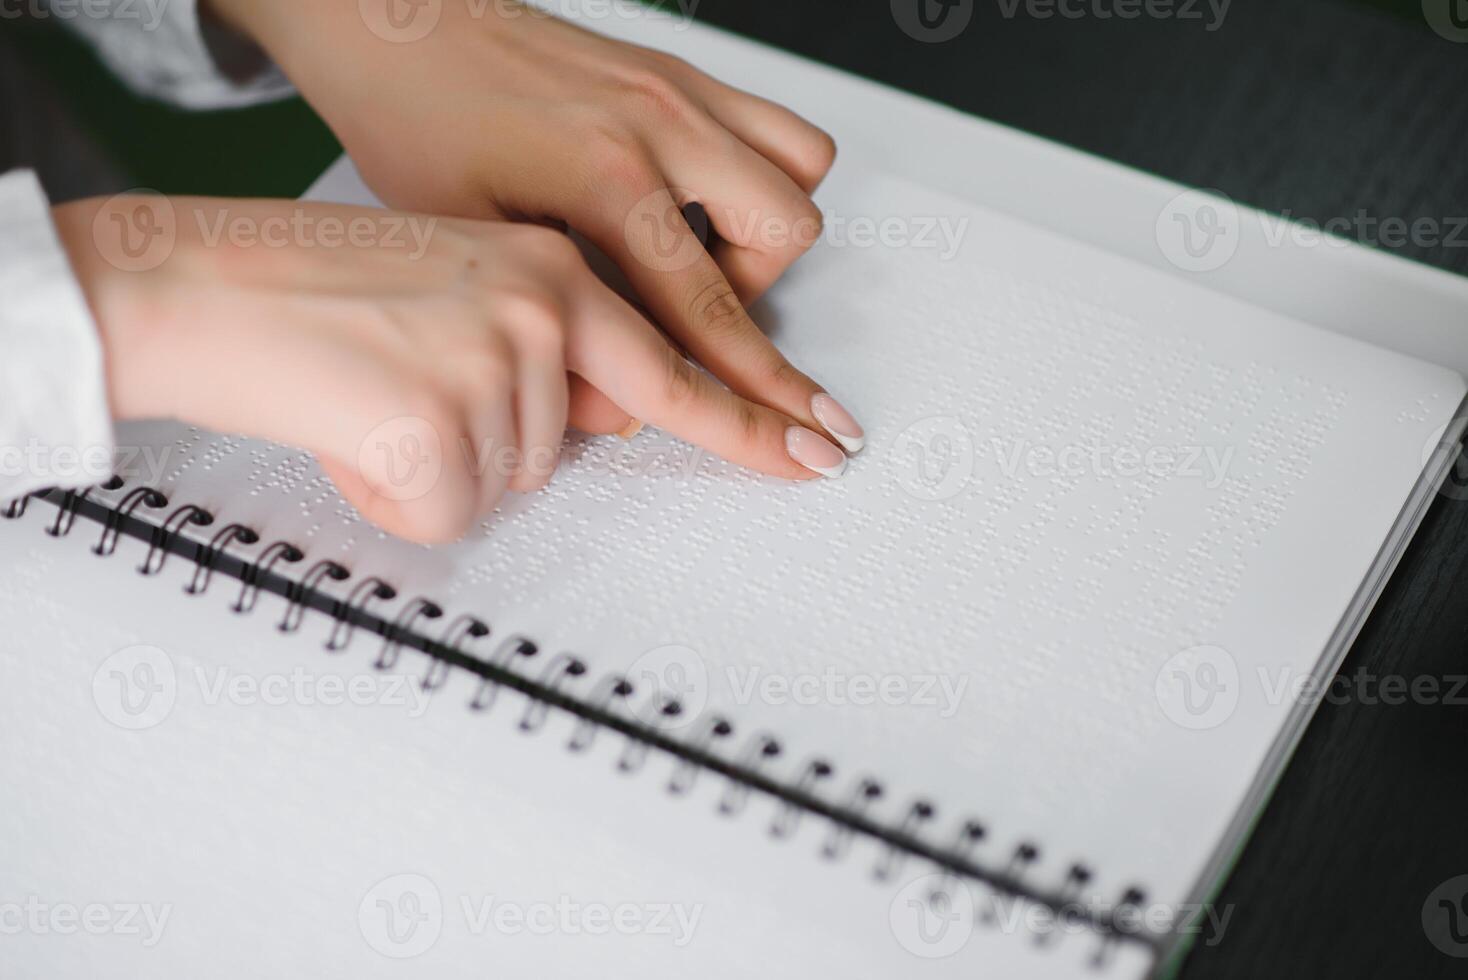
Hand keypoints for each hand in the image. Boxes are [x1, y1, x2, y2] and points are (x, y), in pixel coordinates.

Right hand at [54, 195, 851, 543]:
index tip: (819, 444)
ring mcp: (499, 359)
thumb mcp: (460, 285)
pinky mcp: (443, 419)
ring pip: (505, 483)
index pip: (682, 356)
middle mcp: (544, 301)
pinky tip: (350, 429)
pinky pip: (447, 515)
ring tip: (367, 395)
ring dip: (437, 464)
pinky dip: (395, 496)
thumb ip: (552, 346)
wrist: (199, 282)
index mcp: (554, 263)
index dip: (758, 415)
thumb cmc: (315, 287)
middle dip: (500, 444)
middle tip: (419, 392)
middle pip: (574, 442)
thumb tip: (600, 415)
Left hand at [208, 0, 865, 455]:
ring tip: (703, 260)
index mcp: (604, 176)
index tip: (798, 433)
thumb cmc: (417, 121)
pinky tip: (701, 208)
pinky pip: (776, 127)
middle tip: (694, 321)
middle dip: (755, 300)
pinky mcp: (679, 73)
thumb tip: (625, 409)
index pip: (709, 309)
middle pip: (782, 236)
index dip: (757, 389)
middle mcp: (659, 125)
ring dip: (768, 235)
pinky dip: (766, 176)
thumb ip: (562, 330)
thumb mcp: (477, 250)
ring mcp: (678, 91)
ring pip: (801, 173)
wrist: (399, 24)